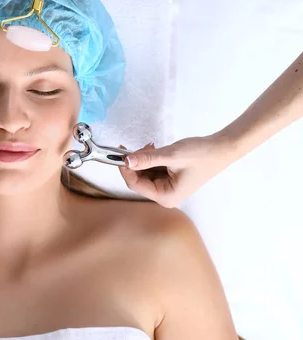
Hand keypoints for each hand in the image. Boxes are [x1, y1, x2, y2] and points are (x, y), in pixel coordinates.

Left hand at [118, 135, 234, 207]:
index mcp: (165, 197)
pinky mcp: (171, 180)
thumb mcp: (171, 155)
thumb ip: (147, 159)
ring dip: (144, 160)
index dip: (125, 169)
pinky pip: (153, 171)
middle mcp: (165, 196)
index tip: (120, 153)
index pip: (135, 184)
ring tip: (152, 146)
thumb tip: (126, 160)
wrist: (222, 148)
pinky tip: (156, 150)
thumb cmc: (201, 154)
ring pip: (144, 174)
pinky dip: (151, 160)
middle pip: (138, 180)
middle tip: (142, 146)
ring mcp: (168, 189)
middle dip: (136, 163)